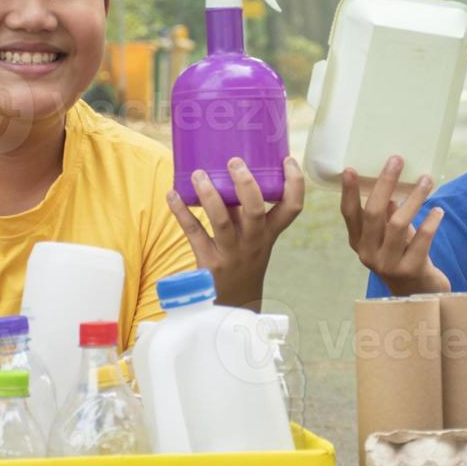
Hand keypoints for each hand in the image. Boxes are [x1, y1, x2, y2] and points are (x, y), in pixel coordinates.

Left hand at [166, 155, 304, 308]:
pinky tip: (172, 194)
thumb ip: (245, 211)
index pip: (292, 208)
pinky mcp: (208, 262)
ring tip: (199, 174)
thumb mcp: (255, 240)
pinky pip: (194, 233)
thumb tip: (228, 171)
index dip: (294, 183)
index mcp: (269, 233)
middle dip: (245, 184)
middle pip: (255, 210)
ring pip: (222, 220)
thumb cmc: (244, 261)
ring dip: (209, 195)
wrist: (233, 306)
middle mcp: (253, 242)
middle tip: (235, 162)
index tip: (288, 160)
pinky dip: (181, 212)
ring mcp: (231, 253)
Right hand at [340, 155, 450, 296]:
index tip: (350, 169)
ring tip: (427, 180)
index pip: (349, 214)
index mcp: (358, 243)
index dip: (348, 192)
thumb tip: (390, 183)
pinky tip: (438, 210)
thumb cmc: (403, 257)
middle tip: (396, 160)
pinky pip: (421, 239)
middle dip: (385, 183)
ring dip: (414, 198)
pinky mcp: (409, 270)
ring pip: (398, 223)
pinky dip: (430, 221)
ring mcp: (387, 264)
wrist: (419, 295)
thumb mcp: (390, 237)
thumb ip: (386, 215)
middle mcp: (368, 254)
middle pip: (373, 213)